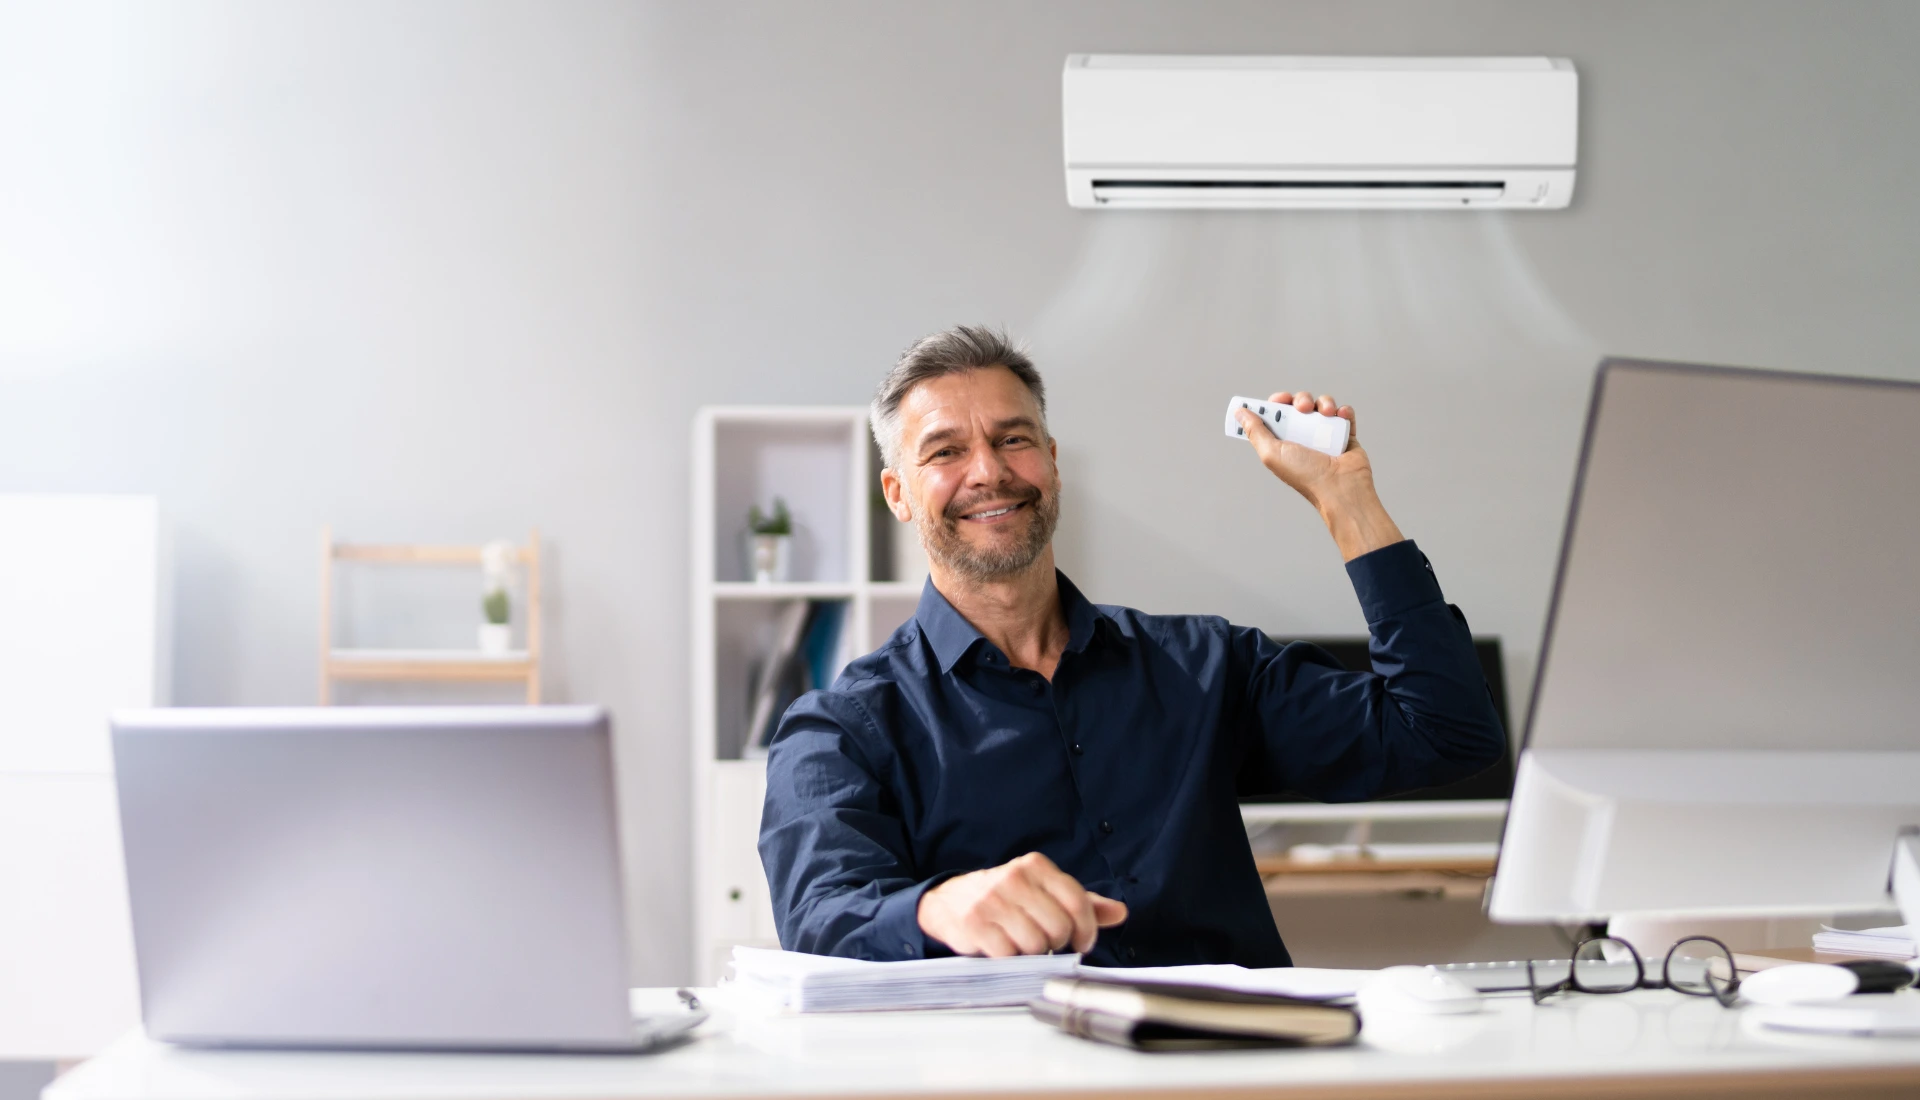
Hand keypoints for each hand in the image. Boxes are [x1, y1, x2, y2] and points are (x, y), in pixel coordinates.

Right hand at [917, 852, 1127, 956]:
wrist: (949, 900)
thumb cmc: (1005, 898)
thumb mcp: (1043, 891)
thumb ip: (1082, 902)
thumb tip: (1120, 912)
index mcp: (1035, 866)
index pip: (1077, 901)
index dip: (1087, 929)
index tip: (1082, 942)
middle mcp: (1014, 878)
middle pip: (1058, 927)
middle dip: (1056, 942)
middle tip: (1045, 941)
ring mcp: (992, 900)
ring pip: (1035, 944)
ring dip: (1032, 952)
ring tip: (1022, 942)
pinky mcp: (974, 923)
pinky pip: (1008, 954)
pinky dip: (1010, 958)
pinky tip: (1003, 947)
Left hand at [1234, 391, 1403, 561]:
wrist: (1341, 487)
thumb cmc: (1306, 476)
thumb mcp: (1272, 453)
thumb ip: (1255, 432)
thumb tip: (1240, 413)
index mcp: (1283, 441)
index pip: (1277, 414)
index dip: (1277, 403)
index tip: (1280, 400)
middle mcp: (1303, 436)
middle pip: (1300, 405)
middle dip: (1302, 400)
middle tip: (1304, 408)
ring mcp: (1325, 435)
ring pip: (1322, 406)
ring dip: (1324, 403)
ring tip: (1327, 413)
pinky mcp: (1345, 434)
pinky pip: (1344, 414)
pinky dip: (1344, 412)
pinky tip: (1341, 416)